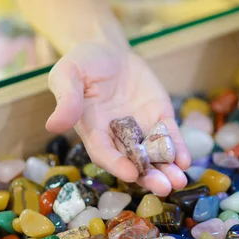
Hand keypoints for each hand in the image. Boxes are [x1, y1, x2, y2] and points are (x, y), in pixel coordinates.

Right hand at [46, 42, 190, 195]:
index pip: (104, 153)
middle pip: (133, 162)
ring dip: (167, 169)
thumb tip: (53, 125)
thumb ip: (66, 99)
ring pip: (154, 155)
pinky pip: (169, 135)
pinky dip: (178, 148)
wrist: (108, 50)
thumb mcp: (68, 74)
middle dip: (148, 176)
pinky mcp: (158, 117)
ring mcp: (140, 128)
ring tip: (179, 180)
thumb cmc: (82, 63)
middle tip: (164, 188)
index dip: (117, 164)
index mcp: (93, 130)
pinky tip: (186, 160)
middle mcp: (117, 136)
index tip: (130, 173)